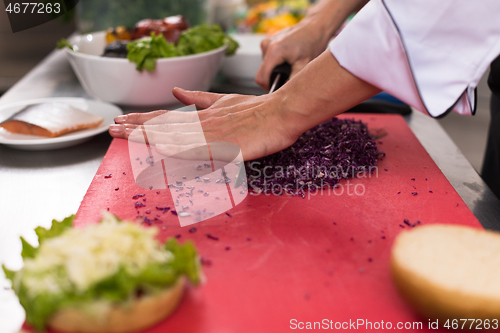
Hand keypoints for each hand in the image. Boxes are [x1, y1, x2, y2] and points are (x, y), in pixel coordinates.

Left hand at [109, 88, 298, 160]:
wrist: (280, 113)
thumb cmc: (257, 110)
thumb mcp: (224, 101)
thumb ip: (200, 99)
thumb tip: (178, 91)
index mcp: (202, 115)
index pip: (166, 118)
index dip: (143, 119)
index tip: (123, 121)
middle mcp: (202, 124)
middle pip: (164, 125)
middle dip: (135, 127)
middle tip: (112, 128)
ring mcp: (212, 135)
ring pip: (174, 135)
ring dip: (147, 135)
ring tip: (123, 135)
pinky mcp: (225, 146)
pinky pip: (197, 149)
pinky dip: (177, 149)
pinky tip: (160, 149)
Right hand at [254, 0, 369, 89]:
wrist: (314, 27)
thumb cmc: (312, 44)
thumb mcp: (304, 66)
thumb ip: (292, 81)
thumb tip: (284, 95)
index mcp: (275, 51)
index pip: (261, 77)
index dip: (268, 87)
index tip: (277, 90)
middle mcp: (267, 45)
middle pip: (262, 72)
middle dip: (272, 78)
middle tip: (287, 78)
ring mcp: (266, 42)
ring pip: (264, 66)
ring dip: (274, 69)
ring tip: (289, 66)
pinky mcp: (267, 41)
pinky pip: (267, 58)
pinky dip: (275, 62)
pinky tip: (287, 59)